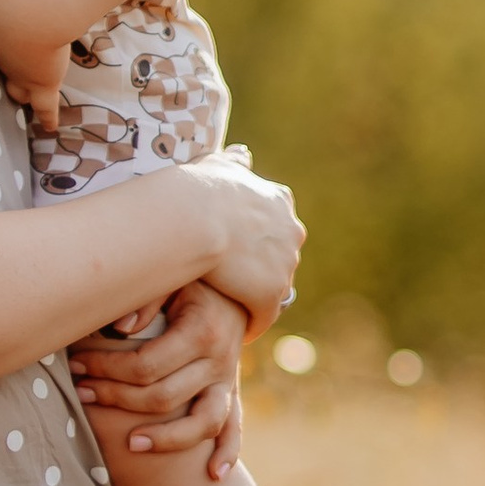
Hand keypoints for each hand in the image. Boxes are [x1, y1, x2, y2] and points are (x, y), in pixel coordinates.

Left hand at [0, 0, 68, 133]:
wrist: (30, 15)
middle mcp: (1, 61)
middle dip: (1, 73)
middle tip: (2, 77)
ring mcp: (22, 75)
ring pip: (19, 91)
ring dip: (21, 93)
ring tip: (21, 98)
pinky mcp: (44, 84)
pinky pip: (45, 108)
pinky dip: (48, 117)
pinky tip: (49, 127)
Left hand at [68, 283, 249, 478]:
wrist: (236, 288)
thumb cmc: (191, 281)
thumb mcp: (172, 278)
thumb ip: (146, 297)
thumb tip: (120, 328)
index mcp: (202, 331)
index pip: (145, 364)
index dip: (106, 369)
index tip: (76, 364)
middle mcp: (220, 360)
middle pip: (163, 396)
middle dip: (116, 398)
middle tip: (81, 393)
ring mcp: (228, 380)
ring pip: (203, 422)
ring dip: (167, 438)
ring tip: (131, 444)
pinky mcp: (232, 391)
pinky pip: (234, 428)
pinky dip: (227, 453)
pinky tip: (214, 475)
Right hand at [193, 152, 302, 340]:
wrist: (194, 218)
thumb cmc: (197, 189)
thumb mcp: (218, 165)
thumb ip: (233, 164)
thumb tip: (242, 155)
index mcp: (279, 202)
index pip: (276, 227)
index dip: (256, 241)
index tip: (239, 252)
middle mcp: (290, 232)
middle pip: (279, 258)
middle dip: (261, 270)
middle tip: (233, 282)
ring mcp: (283, 265)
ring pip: (273, 288)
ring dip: (255, 297)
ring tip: (232, 308)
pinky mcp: (270, 295)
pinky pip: (263, 317)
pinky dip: (251, 323)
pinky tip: (234, 331)